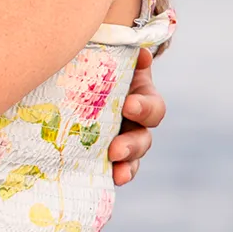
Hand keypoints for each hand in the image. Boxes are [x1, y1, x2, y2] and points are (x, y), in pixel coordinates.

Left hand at [107, 47, 164, 185]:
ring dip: (126, 165)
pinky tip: (110, 179)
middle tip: (115, 148)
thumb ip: (123, 52)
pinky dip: (114, 175)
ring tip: (116, 171)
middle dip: (131, 145)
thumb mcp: (111, 55)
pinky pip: (114, 169)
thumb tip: (141, 54)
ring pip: (132, 158)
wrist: (79, 75)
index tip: (129, 105)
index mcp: (141, 97)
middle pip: (143, 138)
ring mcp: (121, 139)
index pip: (152, 108)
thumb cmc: (98, 63)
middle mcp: (135, 122)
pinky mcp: (104, 153)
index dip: (144, 108)